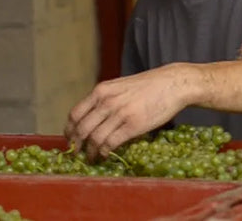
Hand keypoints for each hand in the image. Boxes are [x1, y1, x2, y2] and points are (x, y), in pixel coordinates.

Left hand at [64, 64, 202, 158]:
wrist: (172, 84)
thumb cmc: (147, 86)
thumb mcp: (120, 87)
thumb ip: (105, 100)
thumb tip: (92, 119)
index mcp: (101, 91)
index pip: (75, 114)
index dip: (69, 130)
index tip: (69, 139)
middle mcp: (106, 102)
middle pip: (81, 129)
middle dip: (76, 145)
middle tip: (77, 153)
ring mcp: (119, 113)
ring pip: (94, 138)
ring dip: (90, 152)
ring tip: (91, 158)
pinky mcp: (133, 125)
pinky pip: (111, 143)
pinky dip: (104, 152)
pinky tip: (105, 155)